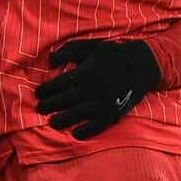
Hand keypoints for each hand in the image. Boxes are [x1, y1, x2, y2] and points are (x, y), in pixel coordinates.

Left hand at [36, 39, 159, 138]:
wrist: (141, 64)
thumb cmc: (112, 54)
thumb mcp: (88, 46)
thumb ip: (67, 50)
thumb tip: (50, 60)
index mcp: (83, 73)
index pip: (58, 84)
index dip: (46, 90)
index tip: (38, 94)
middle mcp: (90, 89)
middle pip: (64, 100)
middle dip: (49, 105)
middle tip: (40, 109)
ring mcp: (102, 102)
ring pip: (77, 114)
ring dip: (63, 120)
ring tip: (52, 123)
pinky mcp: (113, 112)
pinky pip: (97, 125)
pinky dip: (86, 131)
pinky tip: (76, 134)